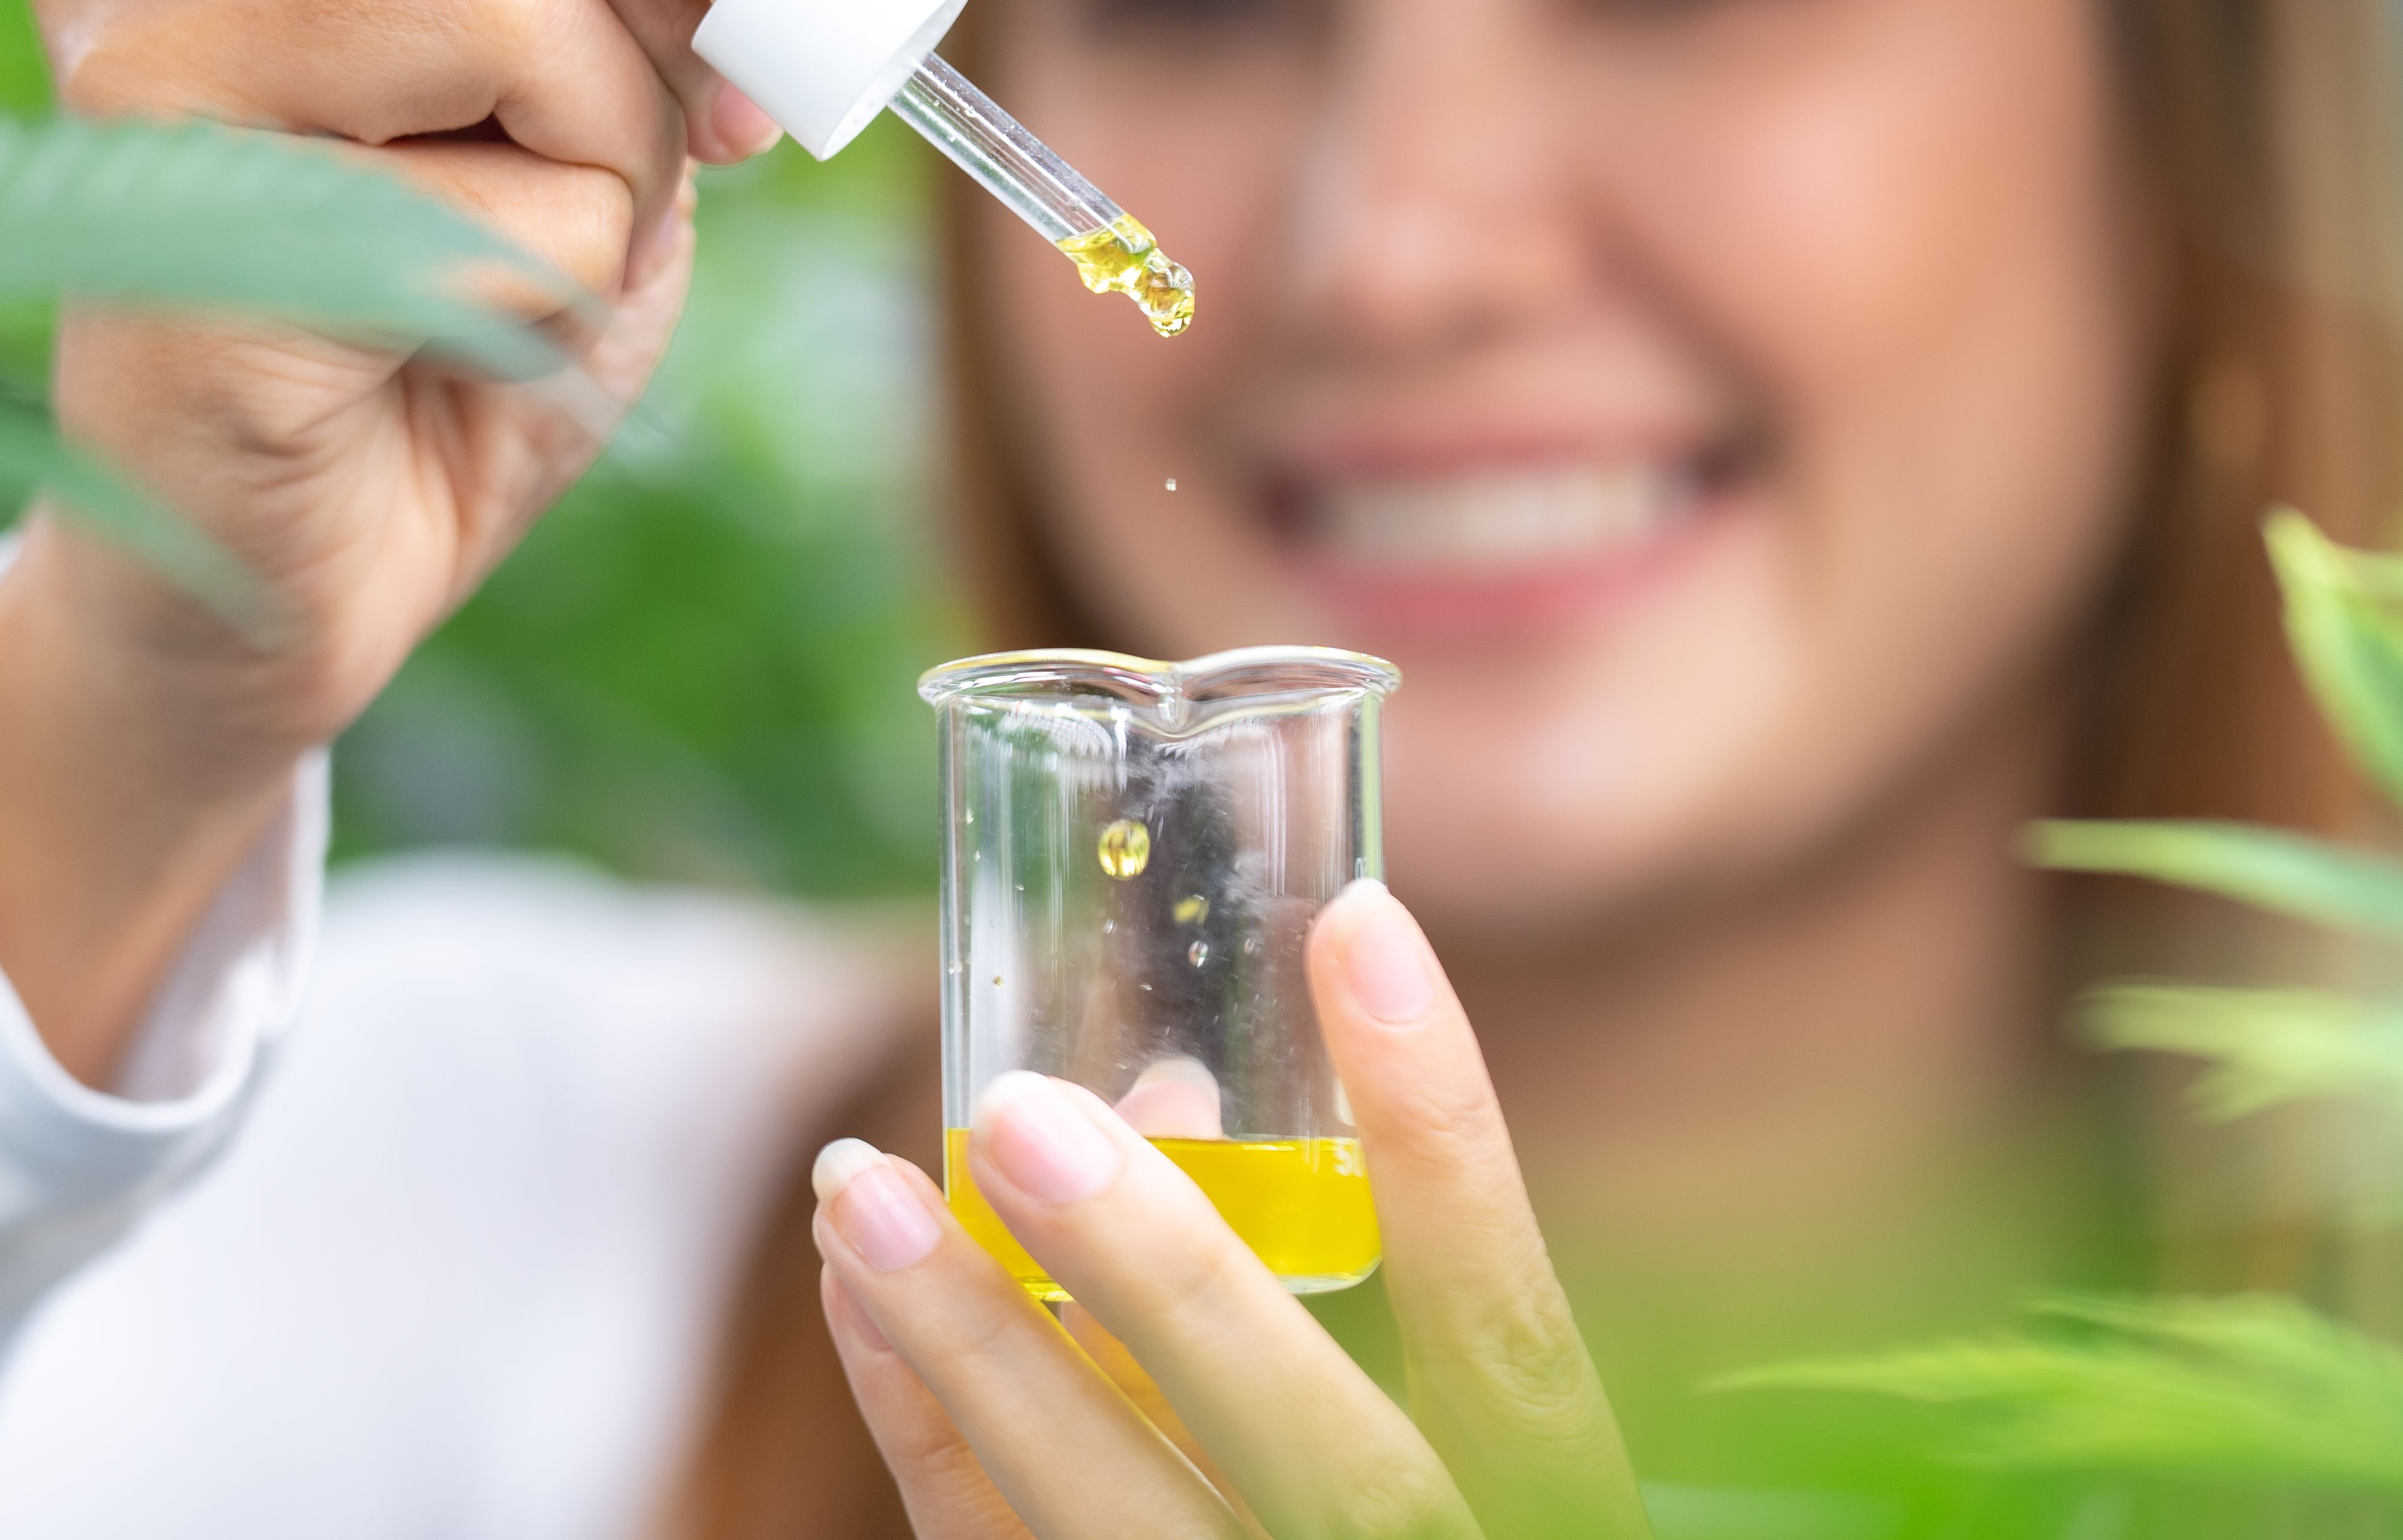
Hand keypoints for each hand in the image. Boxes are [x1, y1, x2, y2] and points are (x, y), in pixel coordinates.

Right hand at [0, 0, 786, 1078]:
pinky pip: (479, 194)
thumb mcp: (610, 73)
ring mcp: (124, 71)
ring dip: (607, 147)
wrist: (327, 566)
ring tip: (529, 247)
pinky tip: (449, 341)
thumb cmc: (456, 297)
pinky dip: (549, 281)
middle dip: (643, 4)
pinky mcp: (167, 230)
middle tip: (653, 149)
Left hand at [810, 884, 1645, 1539]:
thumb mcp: (1413, 1427)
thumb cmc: (1349, 1501)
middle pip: (1322, 1459)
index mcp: (1540, 1519)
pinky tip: (863, 1308)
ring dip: (981, 1356)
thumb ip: (1301, 1276)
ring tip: (865, 1191)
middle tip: (1020, 1113)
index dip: (1444, 1134)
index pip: (1509, 1332)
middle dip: (1166, 1284)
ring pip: (1122, 1530)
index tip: (1361, 923)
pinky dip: (929, 1439)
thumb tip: (1161, 1091)